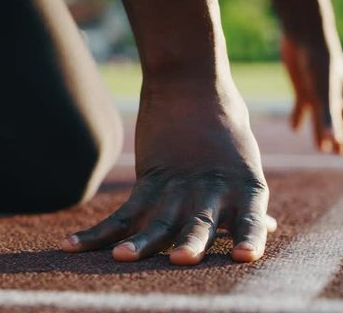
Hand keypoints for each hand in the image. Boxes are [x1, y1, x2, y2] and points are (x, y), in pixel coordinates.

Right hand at [61, 86, 276, 264]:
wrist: (192, 83)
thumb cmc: (228, 128)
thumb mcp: (246, 165)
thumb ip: (249, 201)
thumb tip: (269, 226)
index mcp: (244, 187)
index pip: (250, 219)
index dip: (249, 237)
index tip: (245, 257)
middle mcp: (211, 190)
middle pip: (199, 222)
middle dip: (189, 243)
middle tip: (181, 259)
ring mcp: (178, 185)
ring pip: (157, 220)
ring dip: (139, 242)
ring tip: (122, 257)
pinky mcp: (150, 178)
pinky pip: (125, 210)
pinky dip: (99, 231)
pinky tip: (73, 246)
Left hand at [281, 36, 342, 153]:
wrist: (305, 37)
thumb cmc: (319, 65)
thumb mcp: (324, 94)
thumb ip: (328, 119)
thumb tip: (334, 144)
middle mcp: (334, 96)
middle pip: (338, 123)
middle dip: (339, 139)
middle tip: (340, 156)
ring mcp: (318, 92)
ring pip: (321, 118)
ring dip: (320, 132)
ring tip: (321, 149)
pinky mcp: (303, 87)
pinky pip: (302, 106)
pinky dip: (299, 117)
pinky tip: (294, 128)